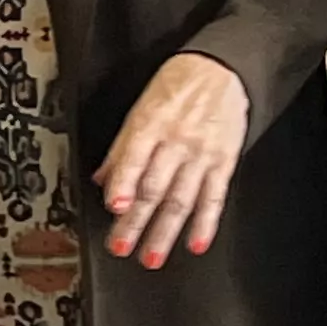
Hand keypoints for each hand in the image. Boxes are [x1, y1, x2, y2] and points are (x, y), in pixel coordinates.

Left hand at [96, 52, 250, 265]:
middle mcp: (176, 141)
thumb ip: (121, 146)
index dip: (123, 184)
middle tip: (122, 246)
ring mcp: (201, 154)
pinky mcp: (224, 162)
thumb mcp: (141, 106)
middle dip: (136, 220)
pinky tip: (197, 242)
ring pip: (181, 199)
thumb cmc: (177, 85)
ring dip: (165, 232)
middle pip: (154, 187)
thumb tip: (102, 178)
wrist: (221, 68)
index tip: (114, 206)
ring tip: (152, 257)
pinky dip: (207, 222)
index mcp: (150, 125)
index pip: (134, 159)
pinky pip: (215, 196)